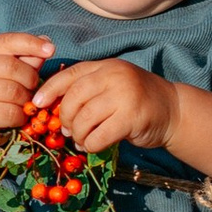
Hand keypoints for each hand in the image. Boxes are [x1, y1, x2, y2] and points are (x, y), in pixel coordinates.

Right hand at [0, 29, 54, 152]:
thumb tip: (46, 41)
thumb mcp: (10, 72)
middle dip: (30, 79)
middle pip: (13, 68)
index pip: (8, 41)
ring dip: (26, 100)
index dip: (31, 43)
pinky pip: (10, 113)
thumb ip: (27, 58)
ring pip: (13, 92)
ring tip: (24, 103)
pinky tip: (17, 117)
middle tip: (32, 89)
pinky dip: (20, 117)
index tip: (51, 49)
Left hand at [48, 58, 177, 155]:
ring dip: (79, 135)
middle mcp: (114, 76)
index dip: (49, 89)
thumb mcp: (112, 86)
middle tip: (69, 130)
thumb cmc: (137, 101)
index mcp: (105, 66)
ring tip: (83, 140)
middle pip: (74, 98)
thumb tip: (53, 106)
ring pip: (84, 119)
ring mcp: (124, 95)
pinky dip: (91, 144)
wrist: (173, 110)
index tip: (37, 103)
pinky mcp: (131, 117)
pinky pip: (99, 135)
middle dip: (66, 118)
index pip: (70, 74)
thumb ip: (88, 90)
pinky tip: (94, 145)